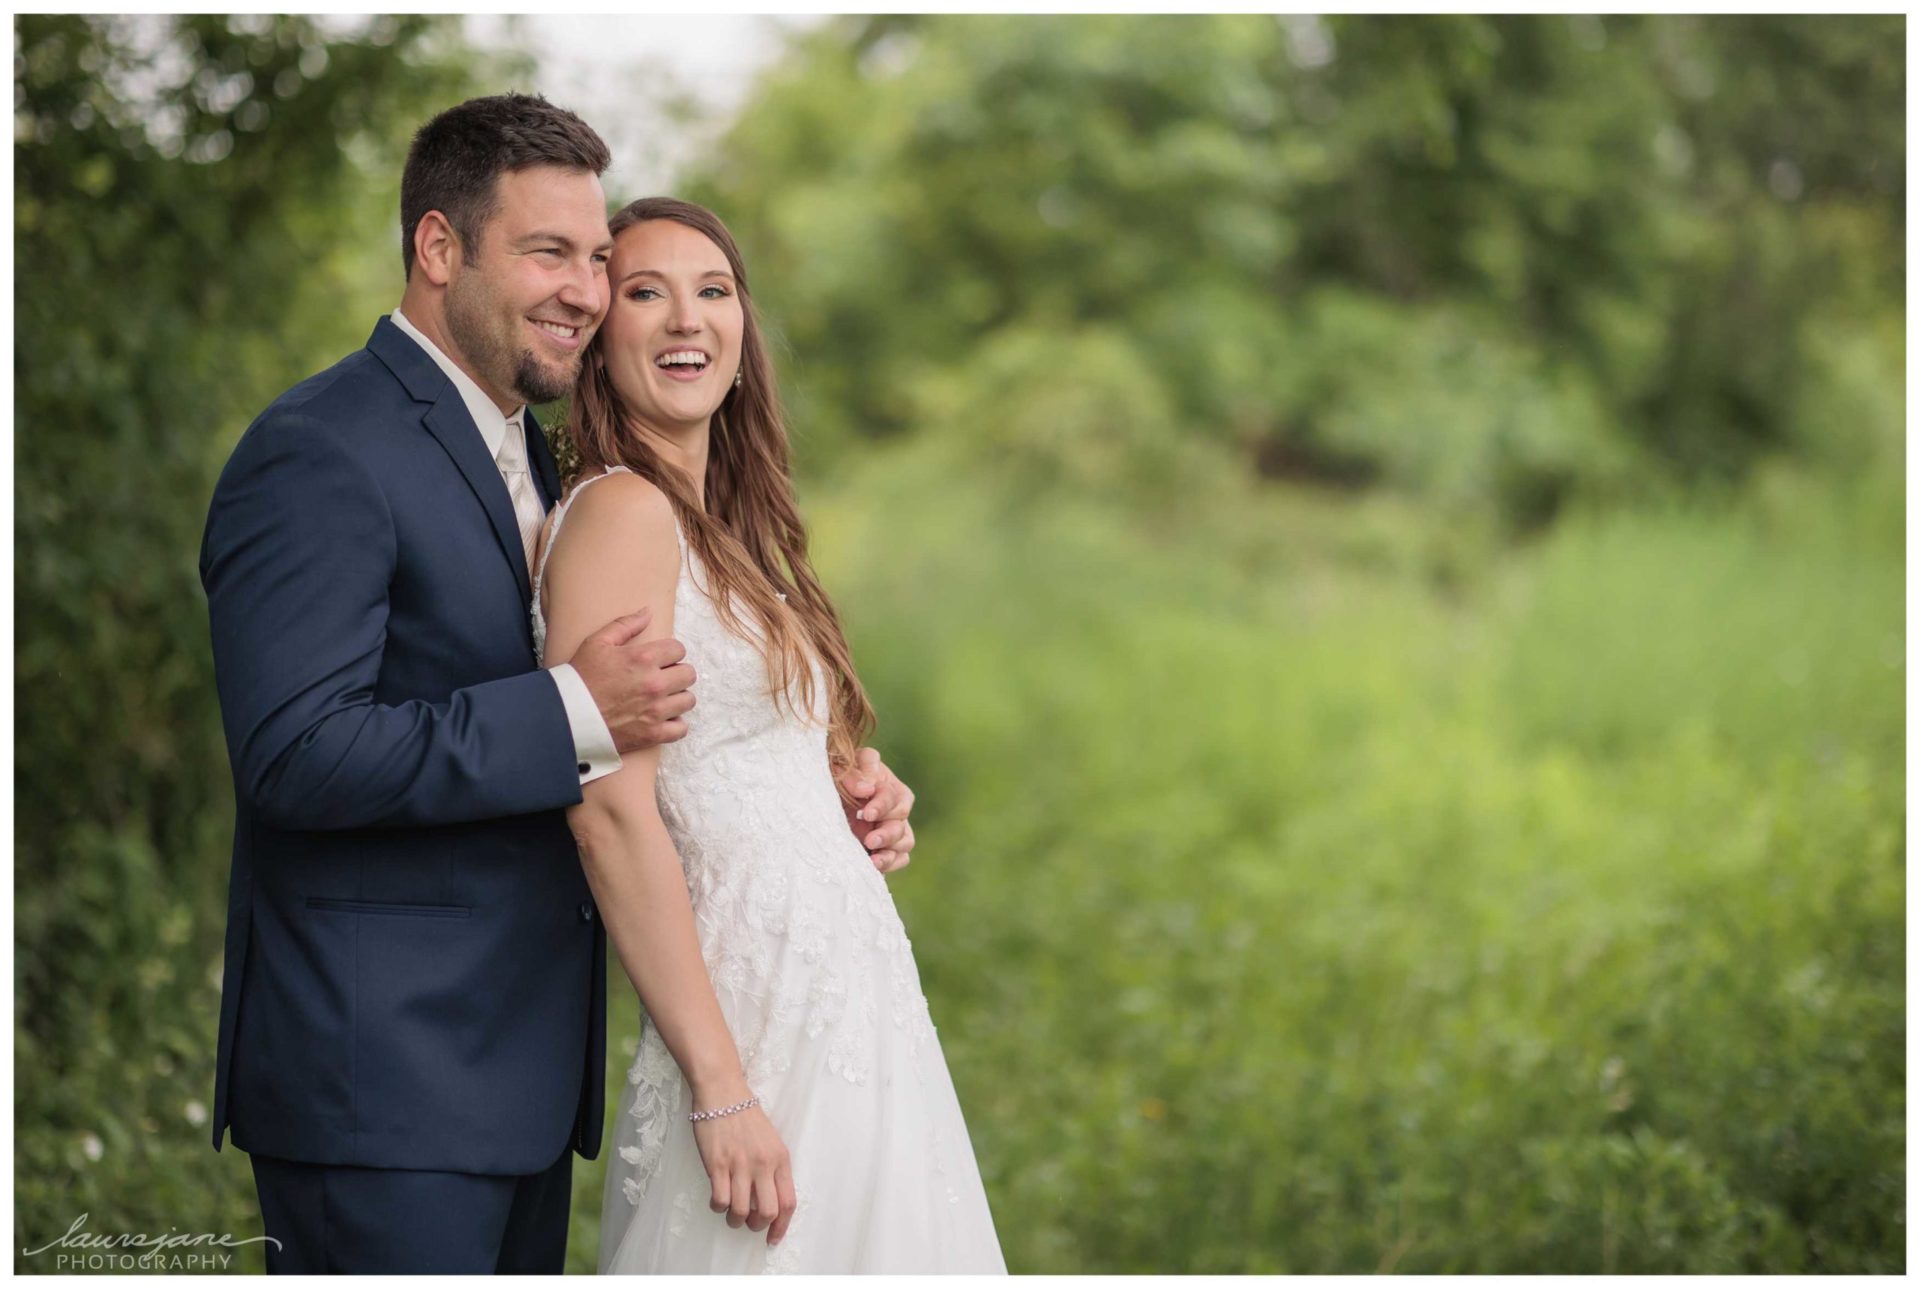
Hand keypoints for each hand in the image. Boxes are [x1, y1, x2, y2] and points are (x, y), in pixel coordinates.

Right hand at [568, 607, 695, 752]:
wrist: (566, 716)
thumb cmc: (580, 678)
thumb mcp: (596, 643)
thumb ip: (625, 625)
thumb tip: (648, 612)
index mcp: (643, 658)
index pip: (679, 649)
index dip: (670, 652)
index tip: (660, 659)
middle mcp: (654, 684)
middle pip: (689, 674)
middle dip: (677, 673)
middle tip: (662, 678)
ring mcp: (656, 711)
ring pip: (688, 700)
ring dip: (678, 697)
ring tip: (662, 698)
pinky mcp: (653, 734)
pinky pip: (681, 729)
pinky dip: (675, 725)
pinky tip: (663, 719)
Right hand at [691, 1093, 796, 1246]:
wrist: (723, 1092)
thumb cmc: (746, 1116)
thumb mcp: (770, 1141)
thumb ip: (773, 1168)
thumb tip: (770, 1200)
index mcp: (780, 1158)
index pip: (789, 1202)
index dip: (782, 1226)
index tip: (773, 1238)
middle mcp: (763, 1164)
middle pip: (768, 1212)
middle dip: (759, 1227)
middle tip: (750, 1224)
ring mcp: (740, 1165)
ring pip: (741, 1211)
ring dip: (736, 1221)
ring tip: (731, 1214)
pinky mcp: (717, 1164)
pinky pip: (719, 1201)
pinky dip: (718, 1208)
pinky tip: (717, 1200)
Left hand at [838, 747, 915, 874]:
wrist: (817, 797)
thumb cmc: (832, 776)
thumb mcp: (839, 767)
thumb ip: (855, 773)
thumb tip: (867, 789)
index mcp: (887, 786)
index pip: (894, 797)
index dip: (883, 806)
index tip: (867, 813)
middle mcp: (893, 810)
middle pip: (902, 823)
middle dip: (887, 834)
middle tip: (870, 840)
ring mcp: (889, 830)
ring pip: (905, 843)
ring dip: (890, 853)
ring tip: (873, 861)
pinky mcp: (883, 848)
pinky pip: (898, 859)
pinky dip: (889, 864)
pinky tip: (872, 867)